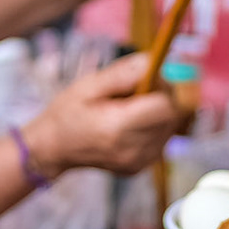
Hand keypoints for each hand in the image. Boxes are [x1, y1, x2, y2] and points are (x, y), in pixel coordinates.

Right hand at [21, 53, 180, 177]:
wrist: (55, 148)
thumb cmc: (68, 112)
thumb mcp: (88, 85)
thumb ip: (122, 74)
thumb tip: (153, 62)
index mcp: (118, 128)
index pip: (167, 106)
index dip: (162, 86)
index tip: (146, 78)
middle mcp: (133, 149)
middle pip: (173, 116)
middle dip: (162, 97)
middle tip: (134, 92)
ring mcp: (139, 162)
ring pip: (171, 127)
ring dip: (158, 112)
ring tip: (128, 109)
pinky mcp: (141, 166)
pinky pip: (162, 139)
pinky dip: (153, 126)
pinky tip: (130, 124)